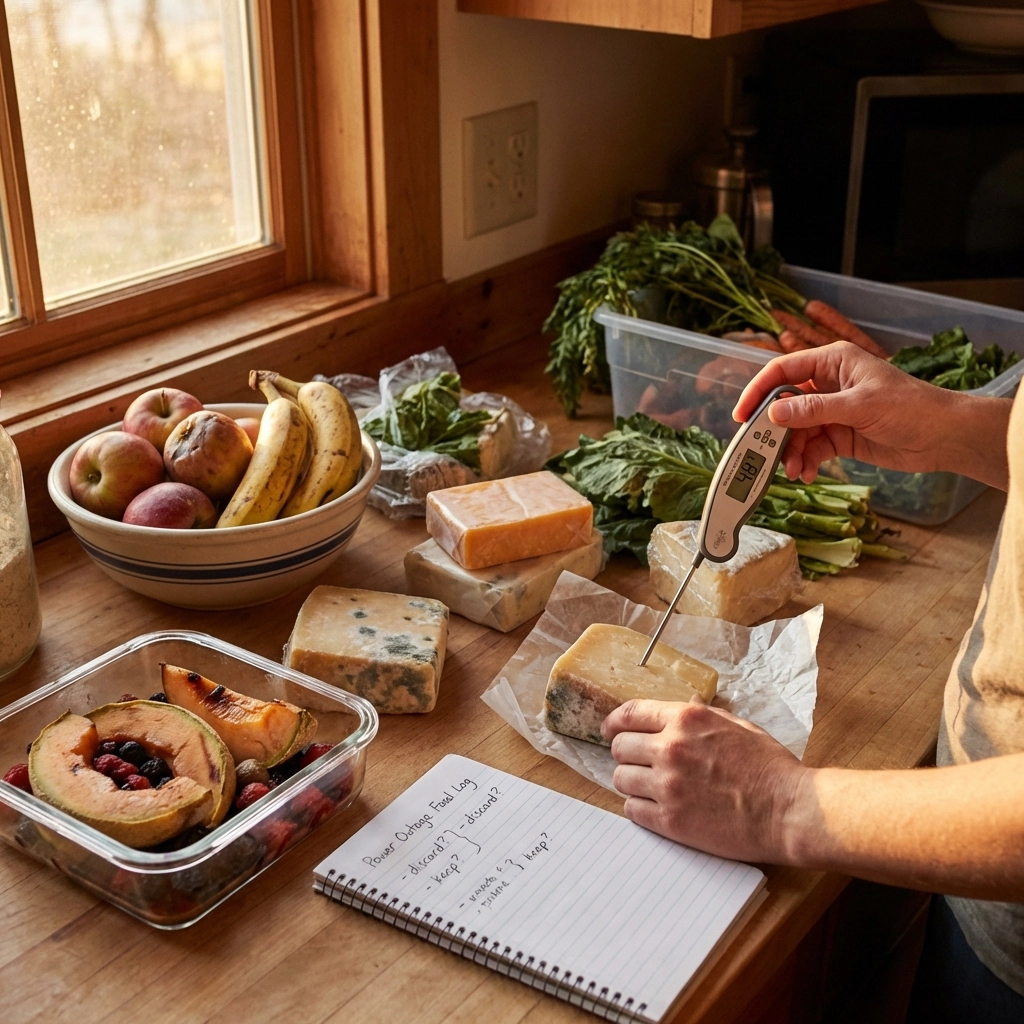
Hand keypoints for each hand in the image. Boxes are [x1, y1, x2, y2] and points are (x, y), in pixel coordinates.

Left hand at [602, 698, 805, 862]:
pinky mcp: (670, 821)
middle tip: (636, 763)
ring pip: (621, 779)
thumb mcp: (736, 725)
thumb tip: (679, 710)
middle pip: (620, 748)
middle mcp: (670, 748)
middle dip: (625, 754)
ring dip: (630, 782)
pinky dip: (638, 808)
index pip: (630, 714)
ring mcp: (668, 786)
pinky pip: (632, 810)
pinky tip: (653, 807)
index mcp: (685, 720)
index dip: (614, 722)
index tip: (609, 729)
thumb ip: (700, 717)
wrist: (788, 810)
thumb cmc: (770, 767)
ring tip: (647, 787)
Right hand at [731, 341, 994, 484]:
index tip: (741, 416)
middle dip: (773, 431)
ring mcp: (832, 412)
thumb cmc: (910, 408)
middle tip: (760, 453)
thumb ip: (814, 410)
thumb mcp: (859, 406)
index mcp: (832, 363)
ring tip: (793, 471)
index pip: (782, 371)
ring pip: (796, 431)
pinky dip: (806, 462)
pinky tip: (807, 474)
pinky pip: (811, 448)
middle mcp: (828, 385)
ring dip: (790, 452)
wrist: (944, 437)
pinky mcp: (840, 436)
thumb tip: (773, 413)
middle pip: (785, 405)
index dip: (758, 391)